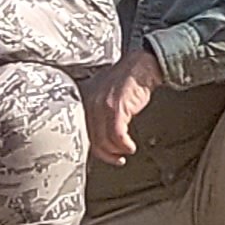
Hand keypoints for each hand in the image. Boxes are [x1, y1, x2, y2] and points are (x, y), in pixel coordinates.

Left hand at [83, 49, 161, 166]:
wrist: (140, 66)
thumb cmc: (126, 79)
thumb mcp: (105, 95)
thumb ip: (99, 111)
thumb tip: (100, 133)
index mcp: (85, 101)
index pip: (83, 131)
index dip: (95, 147)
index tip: (104, 154)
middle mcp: (90, 104)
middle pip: (93, 138)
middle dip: (106, 153)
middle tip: (116, 159)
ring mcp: (102, 106)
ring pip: (104, 139)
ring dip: (116, 150)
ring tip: (125, 152)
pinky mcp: (117, 108)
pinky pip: (117, 135)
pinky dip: (124, 145)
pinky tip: (130, 147)